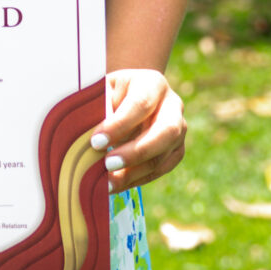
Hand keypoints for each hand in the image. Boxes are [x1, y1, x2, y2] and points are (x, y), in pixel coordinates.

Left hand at [93, 68, 186, 192]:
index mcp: (152, 84)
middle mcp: (172, 105)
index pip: (140, 104)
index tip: (95, 142)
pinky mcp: (176, 150)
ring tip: (107, 184)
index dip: (119, 125)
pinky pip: (161, 169)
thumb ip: (98, 110)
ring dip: (134, 172)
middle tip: (107, 165)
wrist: (127, 96)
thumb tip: (91, 142)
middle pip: (165, 131)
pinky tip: (116, 185)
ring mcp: (179, 129)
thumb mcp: (102, 92)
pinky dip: (137, 179)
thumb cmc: (109, 93)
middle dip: (136, 152)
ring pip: (164, 155)